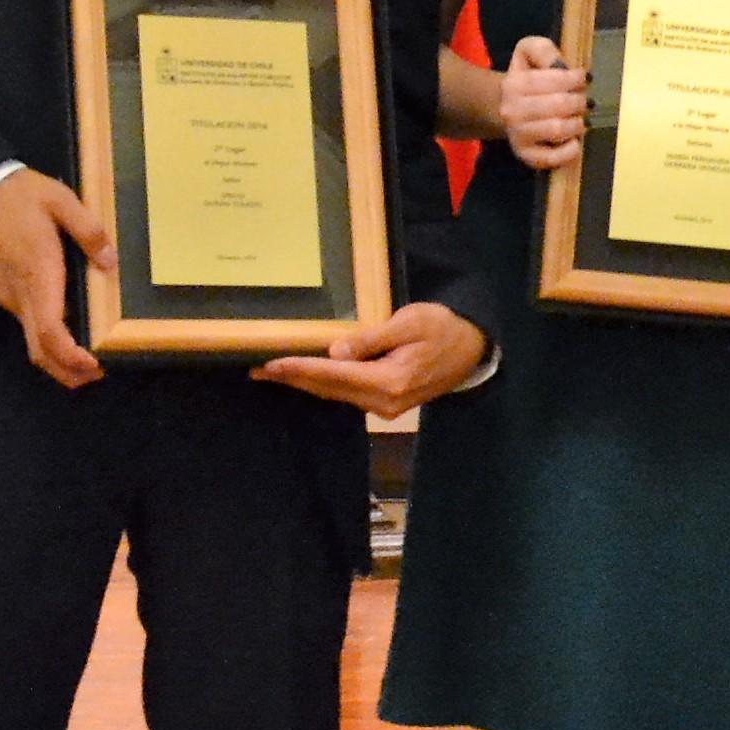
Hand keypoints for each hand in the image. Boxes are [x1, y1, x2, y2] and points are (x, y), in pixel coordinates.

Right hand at [0, 169, 110, 389]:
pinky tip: (68, 334)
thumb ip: (88, 231)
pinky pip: (27, 326)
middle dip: (67, 371)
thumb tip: (109, 263)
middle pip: (39, 350)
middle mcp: (20, 296)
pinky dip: (47, 341)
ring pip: (32, 342)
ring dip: (57, 359)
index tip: (94, 366)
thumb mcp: (60, 200)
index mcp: (38, 275)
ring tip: (87, 362)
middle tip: (97, 374)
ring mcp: (8, 297)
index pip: (51, 332)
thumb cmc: (17, 196)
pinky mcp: (3, 292)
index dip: (71, 357)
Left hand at [255, 301, 490, 415]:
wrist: (473, 350)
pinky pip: (347, 394)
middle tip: (256, 369)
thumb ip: (371, 339)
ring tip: (273, 373)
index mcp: (389, 381)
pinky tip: (306, 377)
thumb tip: (335, 353)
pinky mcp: (387, 403)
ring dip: (304, 384)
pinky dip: (323, 385)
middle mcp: (383, 401)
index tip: (269, 365)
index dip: (298, 369)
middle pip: (328, 390)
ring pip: (336, 395)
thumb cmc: (443, 328)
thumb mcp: (409, 323)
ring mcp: (385, 407)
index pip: (333, 375)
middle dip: (292, 379)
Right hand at [496, 33, 585, 170]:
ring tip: (580, 119)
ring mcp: (518, 136)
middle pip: (559, 105)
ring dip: (577, 124)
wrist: (502, 108)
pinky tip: (574, 140)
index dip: (576, 79)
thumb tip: (560, 64)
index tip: (584, 79)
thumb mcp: (527, 53)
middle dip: (579, 101)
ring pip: (558, 130)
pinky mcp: (526, 156)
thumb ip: (543, 50)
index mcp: (514, 84)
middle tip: (585, 101)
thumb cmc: (525, 78)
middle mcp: (512, 111)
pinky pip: (552, 158)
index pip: (553, 80)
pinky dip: (569, 151)